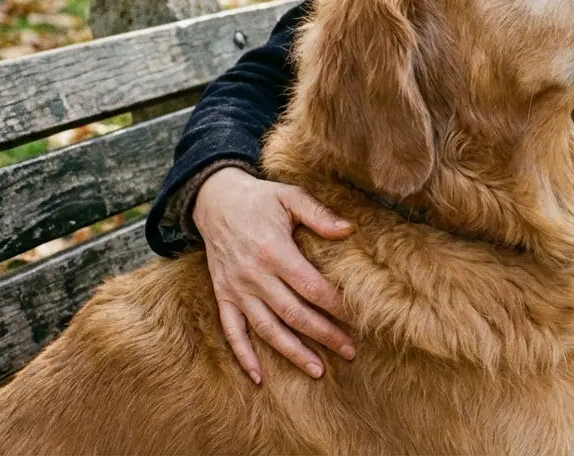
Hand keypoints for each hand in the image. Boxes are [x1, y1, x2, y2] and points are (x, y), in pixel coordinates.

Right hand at [193, 167, 355, 382]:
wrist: (214, 199)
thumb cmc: (259, 198)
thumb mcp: (290, 196)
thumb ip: (318, 214)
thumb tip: (349, 230)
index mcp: (274, 250)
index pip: (311, 287)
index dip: (336, 305)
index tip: (359, 318)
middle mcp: (254, 274)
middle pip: (294, 313)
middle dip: (324, 335)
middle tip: (350, 351)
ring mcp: (236, 288)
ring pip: (266, 328)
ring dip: (292, 352)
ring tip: (317, 370)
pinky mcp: (223, 295)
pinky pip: (232, 331)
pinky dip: (243, 355)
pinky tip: (259, 377)